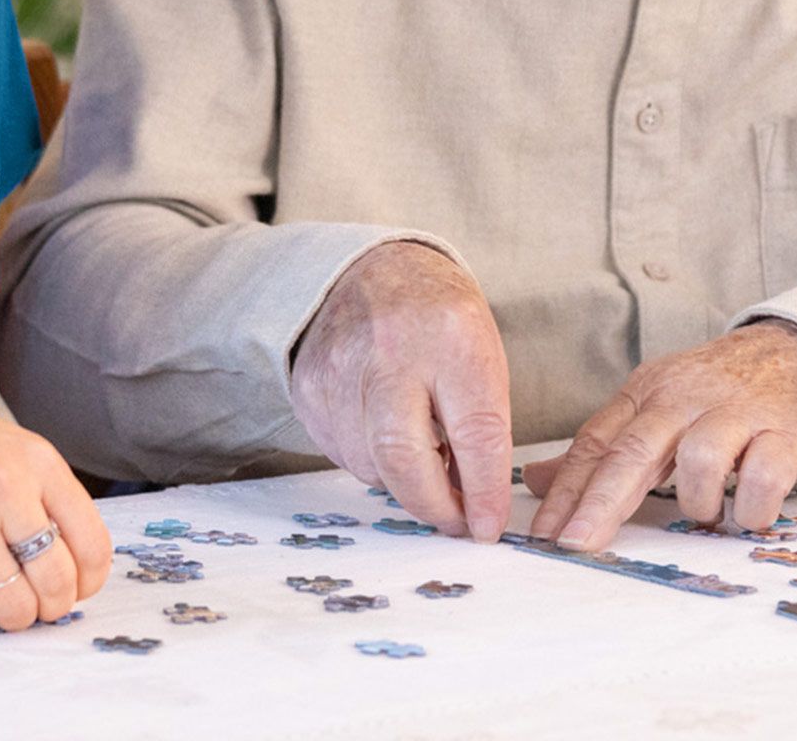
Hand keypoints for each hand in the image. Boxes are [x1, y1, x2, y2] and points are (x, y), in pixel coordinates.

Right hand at [0, 363, 112, 631]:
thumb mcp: (8, 447)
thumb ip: (42, 494)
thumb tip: (73, 564)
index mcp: (39, 462)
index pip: (92, 543)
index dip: (88, 580)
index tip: (76, 588)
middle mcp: (9, 491)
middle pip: (58, 582)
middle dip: (52, 606)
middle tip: (37, 605)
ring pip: (15, 605)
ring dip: (13, 616)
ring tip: (1, 604)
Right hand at [289, 241, 512, 540]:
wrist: (369, 270)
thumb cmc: (436, 317)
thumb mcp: (480, 352)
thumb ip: (481, 424)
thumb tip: (475, 503)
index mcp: (451, 337)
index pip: (474, 433)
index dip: (484, 492)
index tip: (488, 526)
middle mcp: (390, 350)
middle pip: (403, 458)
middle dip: (433, 506)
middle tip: (455, 521)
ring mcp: (340, 369)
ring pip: (370, 465)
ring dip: (402, 482)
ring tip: (423, 461)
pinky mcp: (308, 388)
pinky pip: (342, 453)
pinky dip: (371, 462)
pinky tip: (386, 436)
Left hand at [525, 320, 796, 549]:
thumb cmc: (720, 390)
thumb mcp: (656, 405)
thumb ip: (602, 448)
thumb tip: (537, 481)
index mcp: (648, 392)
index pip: (597, 441)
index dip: (567, 489)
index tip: (542, 533)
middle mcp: (686, 399)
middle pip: (634, 451)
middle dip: (601, 501)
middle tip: (576, 543)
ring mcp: (738, 414)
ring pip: (699, 460)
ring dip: (695, 502)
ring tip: (705, 512)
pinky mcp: (787, 433)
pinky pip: (763, 476)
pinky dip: (751, 506)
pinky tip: (749, 512)